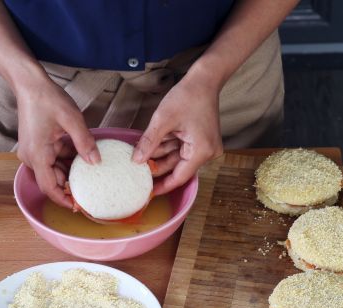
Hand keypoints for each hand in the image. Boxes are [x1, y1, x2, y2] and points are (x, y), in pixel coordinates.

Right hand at [15, 77, 99, 207]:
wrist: (30, 84)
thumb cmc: (46, 99)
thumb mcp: (71, 119)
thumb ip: (85, 142)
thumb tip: (96, 162)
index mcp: (37, 154)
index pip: (49, 187)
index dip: (64, 199)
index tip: (79, 206)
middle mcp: (31, 157)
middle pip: (52, 180)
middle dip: (71, 184)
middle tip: (92, 187)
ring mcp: (33, 151)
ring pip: (54, 170)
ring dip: (70, 170)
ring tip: (89, 169)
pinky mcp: (37, 145)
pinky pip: (53, 159)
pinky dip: (66, 159)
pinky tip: (81, 153)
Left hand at [133, 74, 222, 194]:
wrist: (205, 79)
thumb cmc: (188, 96)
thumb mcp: (163, 120)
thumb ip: (149, 143)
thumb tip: (136, 161)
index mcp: (202, 152)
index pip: (179, 177)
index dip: (162, 186)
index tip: (147, 193)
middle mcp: (206, 152)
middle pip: (177, 167)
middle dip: (157, 166)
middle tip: (136, 172)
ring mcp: (204, 146)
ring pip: (176, 157)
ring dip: (159, 155)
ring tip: (139, 155)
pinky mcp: (200, 139)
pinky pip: (180, 148)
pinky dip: (166, 146)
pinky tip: (149, 146)